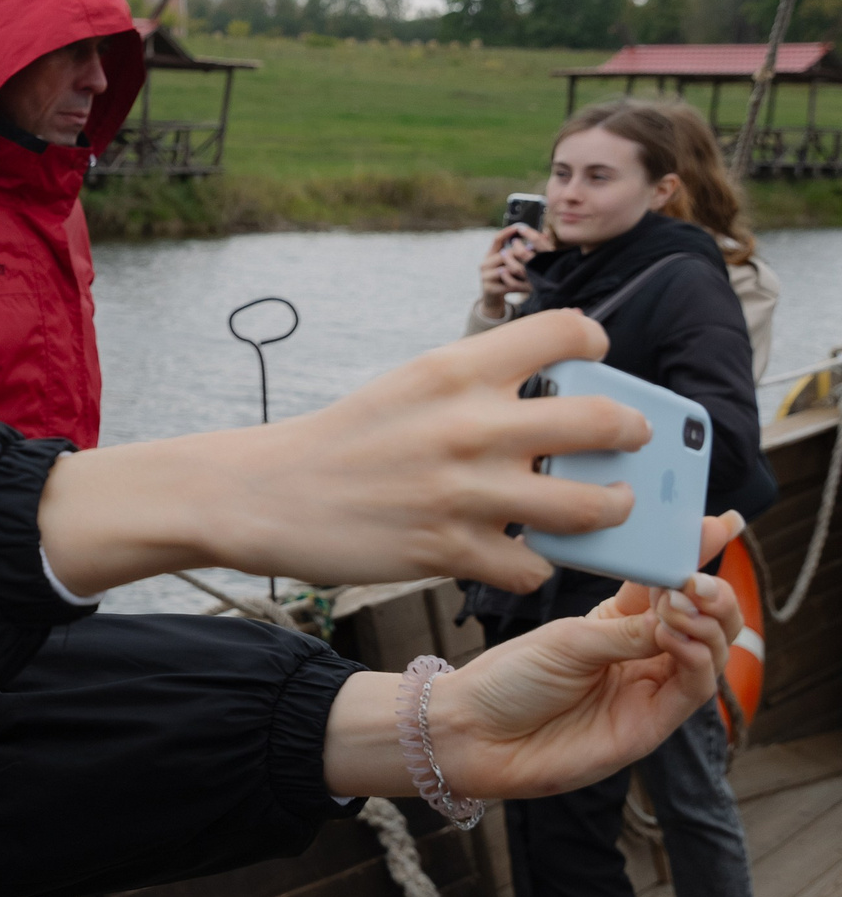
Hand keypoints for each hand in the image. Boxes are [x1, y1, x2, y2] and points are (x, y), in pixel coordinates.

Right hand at [42, 309, 652, 594]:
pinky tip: (517, 555)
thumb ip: (480, 387)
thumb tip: (561, 401)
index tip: (591, 364)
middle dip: (633, 435)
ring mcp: (464, 491)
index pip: (569, 330)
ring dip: (608, 509)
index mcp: (458, 368)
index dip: (594, 344)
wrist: (264, 493)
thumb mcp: (411, 388)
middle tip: (625, 444)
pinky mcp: (448, 550)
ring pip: (591, 505)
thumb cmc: (344, 440)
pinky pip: (533, 566)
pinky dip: (534, 565)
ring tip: (600, 509)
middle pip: (608, 421)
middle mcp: (470, 423)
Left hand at [321, 512, 745, 798]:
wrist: (474, 733)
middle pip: (706, 620)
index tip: (723, 521)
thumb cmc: (510, 680)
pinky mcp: (652, 725)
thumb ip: (629, 626)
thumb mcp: (569, 640)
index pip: (669, 583)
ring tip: (683, 602)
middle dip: (714, 594)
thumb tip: (683, 603)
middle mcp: (643, 654)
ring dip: (707, 624)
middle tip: (698, 578)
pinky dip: (697, 659)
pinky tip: (678, 636)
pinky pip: (694, 690)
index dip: (696, 554)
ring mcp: (650, 690)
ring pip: (711, 653)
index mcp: (619, 621)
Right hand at [478, 224, 546, 310]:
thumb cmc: (505, 278)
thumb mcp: (510, 263)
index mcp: (490, 255)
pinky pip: (508, 284)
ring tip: (536, 272)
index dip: (509, 232)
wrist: (492, 299)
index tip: (521, 226)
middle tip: (537, 256)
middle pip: (506, 254)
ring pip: (508, 269)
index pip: (497, 239)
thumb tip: (545, 235)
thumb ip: (522, 251)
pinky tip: (531, 286)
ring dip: (523, 271)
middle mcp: (485, 263)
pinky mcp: (489, 288)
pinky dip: (521, 285)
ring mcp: (485, 276)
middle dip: (522, 255)